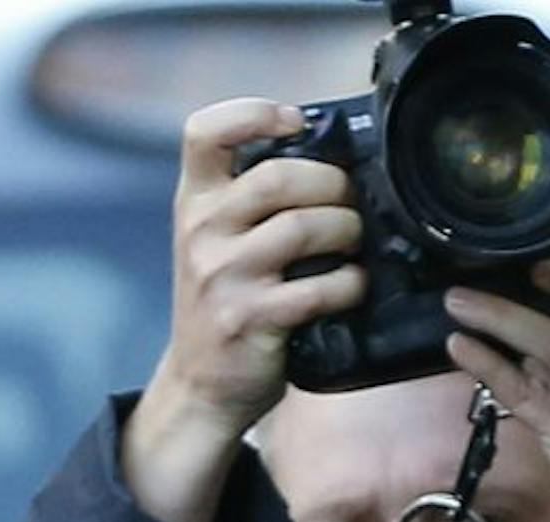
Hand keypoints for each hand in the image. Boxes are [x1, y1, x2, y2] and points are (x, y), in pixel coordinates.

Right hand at [125, 97, 364, 521]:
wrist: (201, 381)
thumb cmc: (226, 300)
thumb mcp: (217, 240)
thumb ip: (249, 201)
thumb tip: (328, 162)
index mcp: (192, 201)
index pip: (201, 132)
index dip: (251, 113)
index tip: (296, 119)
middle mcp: (201, 230)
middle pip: (275, 178)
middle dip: (330, 183)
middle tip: (352, 200)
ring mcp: (224, 275)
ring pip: (300, 228)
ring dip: (346, 231)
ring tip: (357, 241)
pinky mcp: (251, 319)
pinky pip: (316, 289)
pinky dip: (349, 283)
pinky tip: (356, 284)